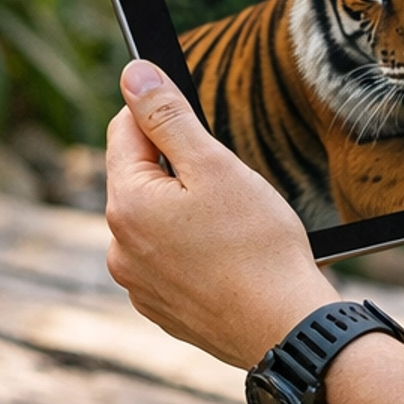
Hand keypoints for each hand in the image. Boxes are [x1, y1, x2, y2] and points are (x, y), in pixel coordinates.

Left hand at [105, 61, 334, 367]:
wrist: (285, 329)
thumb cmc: (258, 245)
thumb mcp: (215, 166)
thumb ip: (168, 118)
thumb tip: (133, 74)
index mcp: (127, 205)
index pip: (124, 131)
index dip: (159, 113)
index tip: (194, 117)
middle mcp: (118, 247)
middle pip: (138, 177)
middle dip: (177, 167)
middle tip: (228, 182)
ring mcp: (137, 283)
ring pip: (153, 220)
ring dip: (183, 209)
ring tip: (233, 226)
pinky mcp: (159, 308)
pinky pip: (165, 259)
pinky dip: (190, 249)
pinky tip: (228, 258)